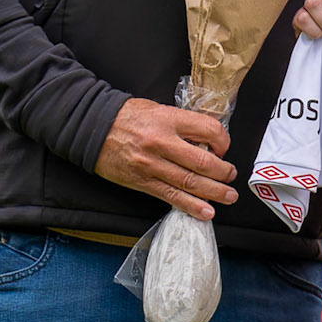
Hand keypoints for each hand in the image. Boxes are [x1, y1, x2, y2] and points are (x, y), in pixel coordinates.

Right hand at [94, 99, 236, 220]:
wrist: (91, 128)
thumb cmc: (126, 117)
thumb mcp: (157, 109)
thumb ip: (181, 123)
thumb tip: (206, 139)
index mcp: (168, 119)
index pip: (208, 130)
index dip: (222, 141)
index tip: (223, 147)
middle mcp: (162, 143)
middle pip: (203, 162)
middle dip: (223, 172)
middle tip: (230, 175)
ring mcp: (152, 165)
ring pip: (191, 183)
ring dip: (215, 192)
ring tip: (228, 196)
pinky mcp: (143, 182)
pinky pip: (171, 197)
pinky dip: (191, 206)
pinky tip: (206, 212)